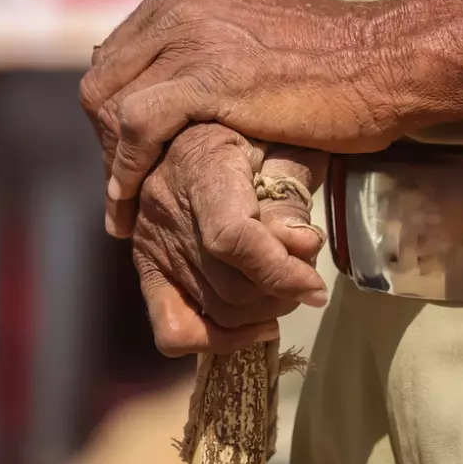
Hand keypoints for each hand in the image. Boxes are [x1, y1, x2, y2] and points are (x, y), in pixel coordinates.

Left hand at [80, 0, 412, 215]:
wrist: (389, 62)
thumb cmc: (340, 63)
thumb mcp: (259, 41)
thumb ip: (215, 52)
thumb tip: (184, 85)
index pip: (119, 55)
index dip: (113, 113)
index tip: (126, 158)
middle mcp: (180, 6)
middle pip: (104, 78)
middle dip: (104, 141)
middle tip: (123, 190)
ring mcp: (192, 38)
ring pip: (109, 103)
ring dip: (111, 163)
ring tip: (124, 209)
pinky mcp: (207, 77)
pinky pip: (136, 127)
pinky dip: (125, 171)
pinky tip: (131, 206)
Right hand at [132, 122, 328, 356]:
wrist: (191, 124)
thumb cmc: (250, 130)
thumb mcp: (283, 142)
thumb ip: (292, 192)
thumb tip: (301, 246)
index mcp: (202, 166)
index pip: (232, 237)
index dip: (278, 271)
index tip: (315, 287)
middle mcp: (165, 208)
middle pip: (228, 285)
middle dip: (280, 293)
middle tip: (305, 277)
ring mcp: (150, 243)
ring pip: (213, 311)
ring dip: (260, 313)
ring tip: (284, 290)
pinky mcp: (147, 267)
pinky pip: (171, 328)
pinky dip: (215, 339)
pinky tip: (252, 325)